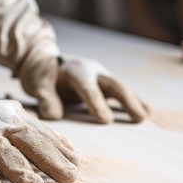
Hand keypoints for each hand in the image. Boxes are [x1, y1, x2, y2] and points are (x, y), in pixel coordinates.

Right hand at [0, 99, 79, 182]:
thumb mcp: (5, 121)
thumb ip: (31, 133)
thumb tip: (67, 152)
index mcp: (14, 117)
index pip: (43, 134)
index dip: (61, 150)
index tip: (77, 166)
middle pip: (29, 141)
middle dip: (50, 160)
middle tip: (68, 178)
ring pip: (3, 152)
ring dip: (20, 169)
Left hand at [19, 54, 148, 122]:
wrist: (46, 61)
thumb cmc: (42, 75)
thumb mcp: (37, 84)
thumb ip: (44, 98)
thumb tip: (54, 116)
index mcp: (75, 70)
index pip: (87, 87)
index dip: (96, 103)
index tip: (105, 120)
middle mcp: (93, 71)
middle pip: (113, 84)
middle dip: (127, 100)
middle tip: (138, 118)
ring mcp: (101, 76)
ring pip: (121, 87)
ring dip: (135, 101)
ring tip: (145, 117)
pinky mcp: (105, 84)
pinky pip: (121, 92)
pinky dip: (134, 100)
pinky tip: (146, 113)